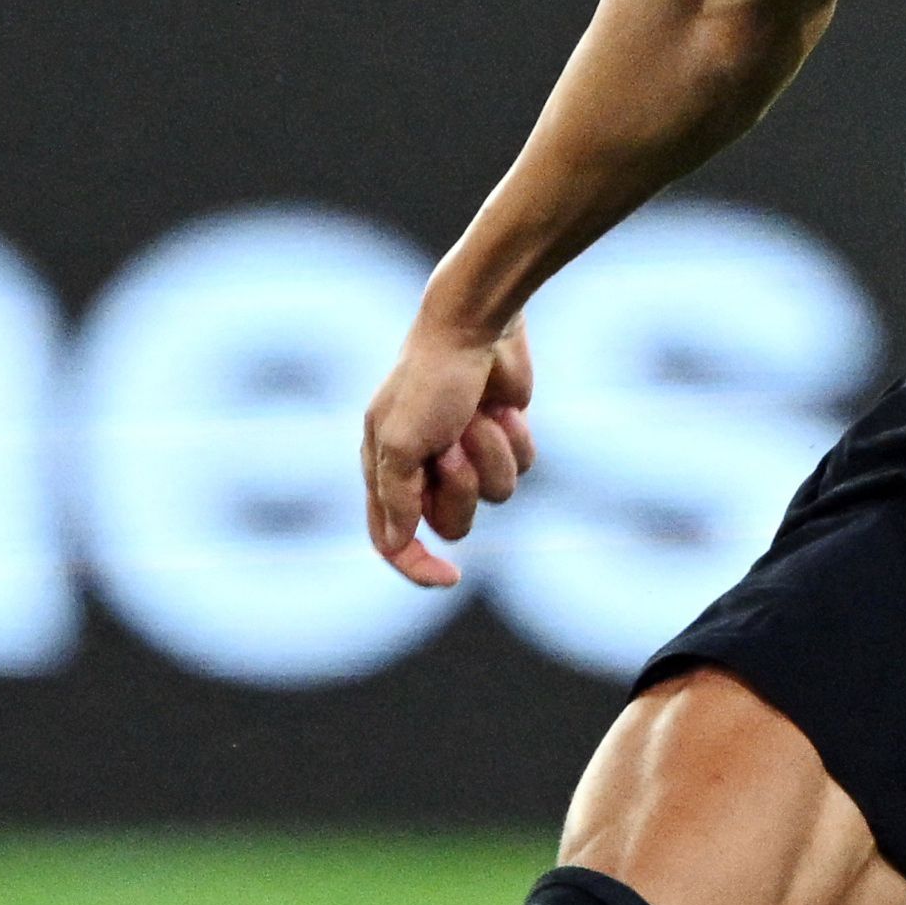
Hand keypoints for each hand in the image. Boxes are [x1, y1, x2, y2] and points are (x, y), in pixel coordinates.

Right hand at [360, 309, 539, 593]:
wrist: (477, 326)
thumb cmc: (430, 379)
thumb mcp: (400, 442)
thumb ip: (396, 499)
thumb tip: (397, 543)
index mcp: (384, 467)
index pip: (391, 541)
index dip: (416, 566)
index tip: (451, 578)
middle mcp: (423, 467)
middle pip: (451, 523)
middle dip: (461, 488)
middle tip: (454, 446)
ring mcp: (464, 454)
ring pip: (494, 497)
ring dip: (491, 457)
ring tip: (479, 418)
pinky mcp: (501, 439)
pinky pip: (522, 470)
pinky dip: (514, 440)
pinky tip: (504, 408)